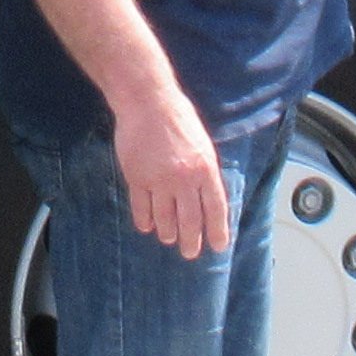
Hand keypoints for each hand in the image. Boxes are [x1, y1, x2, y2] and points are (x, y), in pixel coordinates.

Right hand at [112, 89, 234, 260]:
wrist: (148, 102)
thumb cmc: (178, 118)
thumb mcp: (203, 144)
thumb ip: (205, 172)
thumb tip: (208, 201)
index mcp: (205, 169)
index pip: (215, 209)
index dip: (217, 231)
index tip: (218, 246)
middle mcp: (184, 179)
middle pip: (189, 221)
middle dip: (191, 241)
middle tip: (190, 253)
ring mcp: (159, 180)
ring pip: (165, 219)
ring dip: (168, 233)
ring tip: (169, 239)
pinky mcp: (137, 177)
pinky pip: (141, 208)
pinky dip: (145, 221)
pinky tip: (148, 226)